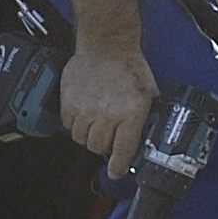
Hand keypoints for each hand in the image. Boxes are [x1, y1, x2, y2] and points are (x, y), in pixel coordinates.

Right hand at [61, 44, 158, 179]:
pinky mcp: (69, 101)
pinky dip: (75, 124)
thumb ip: (147, 118)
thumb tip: (148, 139)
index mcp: (131, 113)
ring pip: (82, 138)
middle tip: (109, 138)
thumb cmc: (130, 68)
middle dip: (104, 147)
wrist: (107, 46)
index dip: (118, 166)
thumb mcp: (149, 95)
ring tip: (96, 124)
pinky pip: (68, 125)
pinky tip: (84, 114)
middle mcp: (107, 113)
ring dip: (89, 136)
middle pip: (98, 147)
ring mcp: (86, 108)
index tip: (116, 172)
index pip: (123, 150)